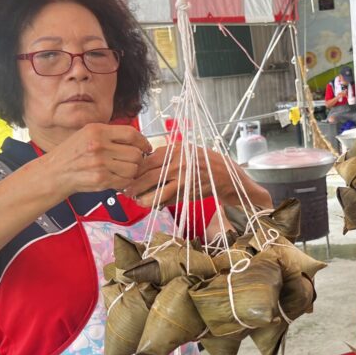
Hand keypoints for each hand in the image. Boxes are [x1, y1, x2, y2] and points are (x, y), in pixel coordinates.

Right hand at [40, 123, 150, 199]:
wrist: (54, 173)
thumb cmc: (70, 155)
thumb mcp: (86, 134)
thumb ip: (109, 135)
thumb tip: (135, 139)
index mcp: (97, 131)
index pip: (131, 133)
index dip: (143, 141)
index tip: (146, 147)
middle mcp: (99, 145)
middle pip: (135, 153)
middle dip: (138, 159)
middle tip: (133, 161)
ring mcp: (100, 163)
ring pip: (133, 168)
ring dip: (132, 171)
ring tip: (122, 170)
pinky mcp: (101, 179)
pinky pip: (125, 181)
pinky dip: (125, 181)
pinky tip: (117, 178)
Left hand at [124, 145, 268, 208]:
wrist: (229, 177)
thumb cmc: (206, 163)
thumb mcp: (187, 152)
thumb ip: (167, 156)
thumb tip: (144, 164)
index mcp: (176, 149)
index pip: (147, 160)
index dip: (134, 171)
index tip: (126, 177)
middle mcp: (178, 161)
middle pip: (147, 175)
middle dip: (134, 186)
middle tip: (125, 192)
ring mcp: (184, 178)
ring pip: (156, 190)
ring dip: (143, 198)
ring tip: (137, 202)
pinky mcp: (188, 192)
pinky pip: (168, 200)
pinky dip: (159, 204)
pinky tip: (155, 205)